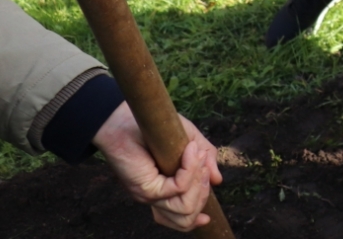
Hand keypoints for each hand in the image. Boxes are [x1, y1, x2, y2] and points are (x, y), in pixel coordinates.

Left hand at [92, 103, 222, 232]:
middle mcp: (156, 199)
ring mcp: (151, 196)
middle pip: (187, 218)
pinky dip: (190, 168)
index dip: (196, 218)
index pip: (180, 221)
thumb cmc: (155, 129)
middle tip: (203, 162)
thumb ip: (204, 160)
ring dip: (199, 183)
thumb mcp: (189, 141)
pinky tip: (191, 150)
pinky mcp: (147, 189)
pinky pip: (179, 187)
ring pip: (185, 208)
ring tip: (198, 157)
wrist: (124, 121)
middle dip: (204, 191)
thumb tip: (218, 181)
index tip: (208, 211)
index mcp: (163, 193)